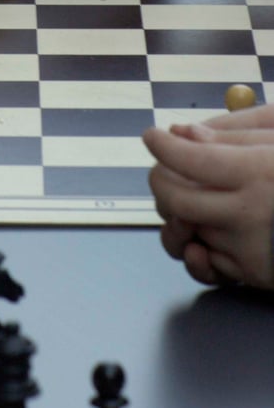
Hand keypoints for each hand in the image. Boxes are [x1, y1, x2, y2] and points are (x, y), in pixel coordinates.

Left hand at [143, 119, 273, 289]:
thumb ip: (231, 137)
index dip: (161, 144)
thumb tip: (183, 133)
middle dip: (159, 178)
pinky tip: (196, 236)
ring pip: (184, 232)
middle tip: (161, 167)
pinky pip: (206, 263)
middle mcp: (249, 211)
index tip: (152, 136)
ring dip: (171, 216)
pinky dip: (194, 249)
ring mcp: (249, 247)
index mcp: (256, 172)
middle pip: (176, 197)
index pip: (188, 158)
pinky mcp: (253, 274)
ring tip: (178, 202)